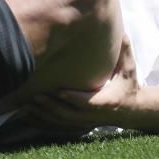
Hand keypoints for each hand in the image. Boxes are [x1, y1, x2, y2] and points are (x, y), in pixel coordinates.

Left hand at [21, 36, 142, 131]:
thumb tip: (120, 32)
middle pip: (70, 114)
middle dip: (52, 106)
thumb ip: (125, 51)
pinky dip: (43, 122)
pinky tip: (28, 115)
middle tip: (35, 96)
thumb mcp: (129, 68)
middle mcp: (95, 115)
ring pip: (61, 122)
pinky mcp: (78, 125)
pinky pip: (57, 126)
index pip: (88, 102)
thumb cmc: (128, 85)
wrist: (131, 110)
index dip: (74, 97)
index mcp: (107, 101)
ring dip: (44, 116)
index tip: (59, 91)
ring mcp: (85, 122)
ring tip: (26, 106)